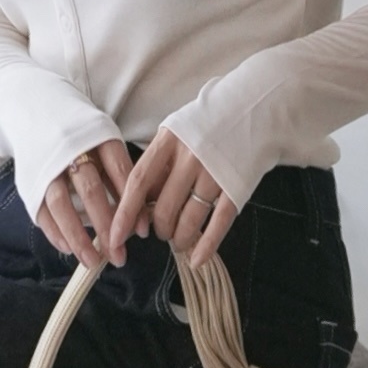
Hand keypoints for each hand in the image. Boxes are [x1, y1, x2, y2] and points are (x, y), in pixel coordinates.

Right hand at [38, 140, 133, 273]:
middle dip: (106, 226)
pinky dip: (55, 232)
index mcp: (98, 136)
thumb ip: (120, 174)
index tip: (142, 232)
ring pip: (62, 204)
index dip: (131, 203)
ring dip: (78, 236)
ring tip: (93, 260)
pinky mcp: (30, 180)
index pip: (119, 171)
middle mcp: (70, 150)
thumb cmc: (82, 133)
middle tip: (119, 255)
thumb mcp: (104, 141)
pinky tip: (69, 249)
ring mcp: (46, 166)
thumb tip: (140, 217)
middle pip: (91, 191)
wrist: (36, 109)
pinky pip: (41, 210)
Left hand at [107, 130, 238, 272]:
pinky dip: (206, 246)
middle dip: (159, 229)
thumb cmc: (206, 125)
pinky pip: (218, 224)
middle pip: (163, 208)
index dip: (124, 214)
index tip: (114, 238)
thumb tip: (138, 205)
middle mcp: (190, 158)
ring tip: (178, 240)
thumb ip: (157, 165)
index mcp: (168, 142)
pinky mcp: (237, 187)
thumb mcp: (175, 134)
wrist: (253, 108)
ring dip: (179, 238)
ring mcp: (215, 173)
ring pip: (189, 220)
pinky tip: (197, 259)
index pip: (138, 184)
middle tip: (161, 232)